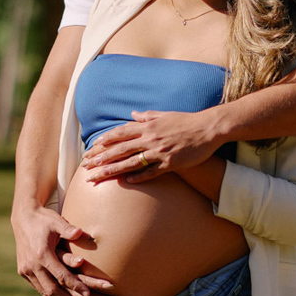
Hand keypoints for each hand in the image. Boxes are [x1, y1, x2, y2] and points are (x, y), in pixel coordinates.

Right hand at [11, 205, 123, 295]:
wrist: (23, 217)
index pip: (60, 275)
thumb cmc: (44, 219)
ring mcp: (26, 270)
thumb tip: (80, 232)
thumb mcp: (56, 221)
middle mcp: (32, 265)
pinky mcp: (23, 272)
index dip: (75, 286)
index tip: (89, 294)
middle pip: (52, 290)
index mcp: (41, 254)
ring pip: (44, 292)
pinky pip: (39, 288)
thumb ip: (68, 229)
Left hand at [81, 108, 222, 181]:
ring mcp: (160, 151)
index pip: (121, 133)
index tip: (92, 148)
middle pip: (121, 148)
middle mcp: (151, 137)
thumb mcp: (164, 114)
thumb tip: (133, 114)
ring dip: (113, 169)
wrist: (208, 128)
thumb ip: (147, 116)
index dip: (105, 141)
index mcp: (148, 125)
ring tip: (99, 176)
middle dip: (102, 157)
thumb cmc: (186, 120)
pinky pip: (151, 171)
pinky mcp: (171, 162)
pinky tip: (126, 181)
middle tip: (87, 166)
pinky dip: (138, 176)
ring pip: (132, 161)